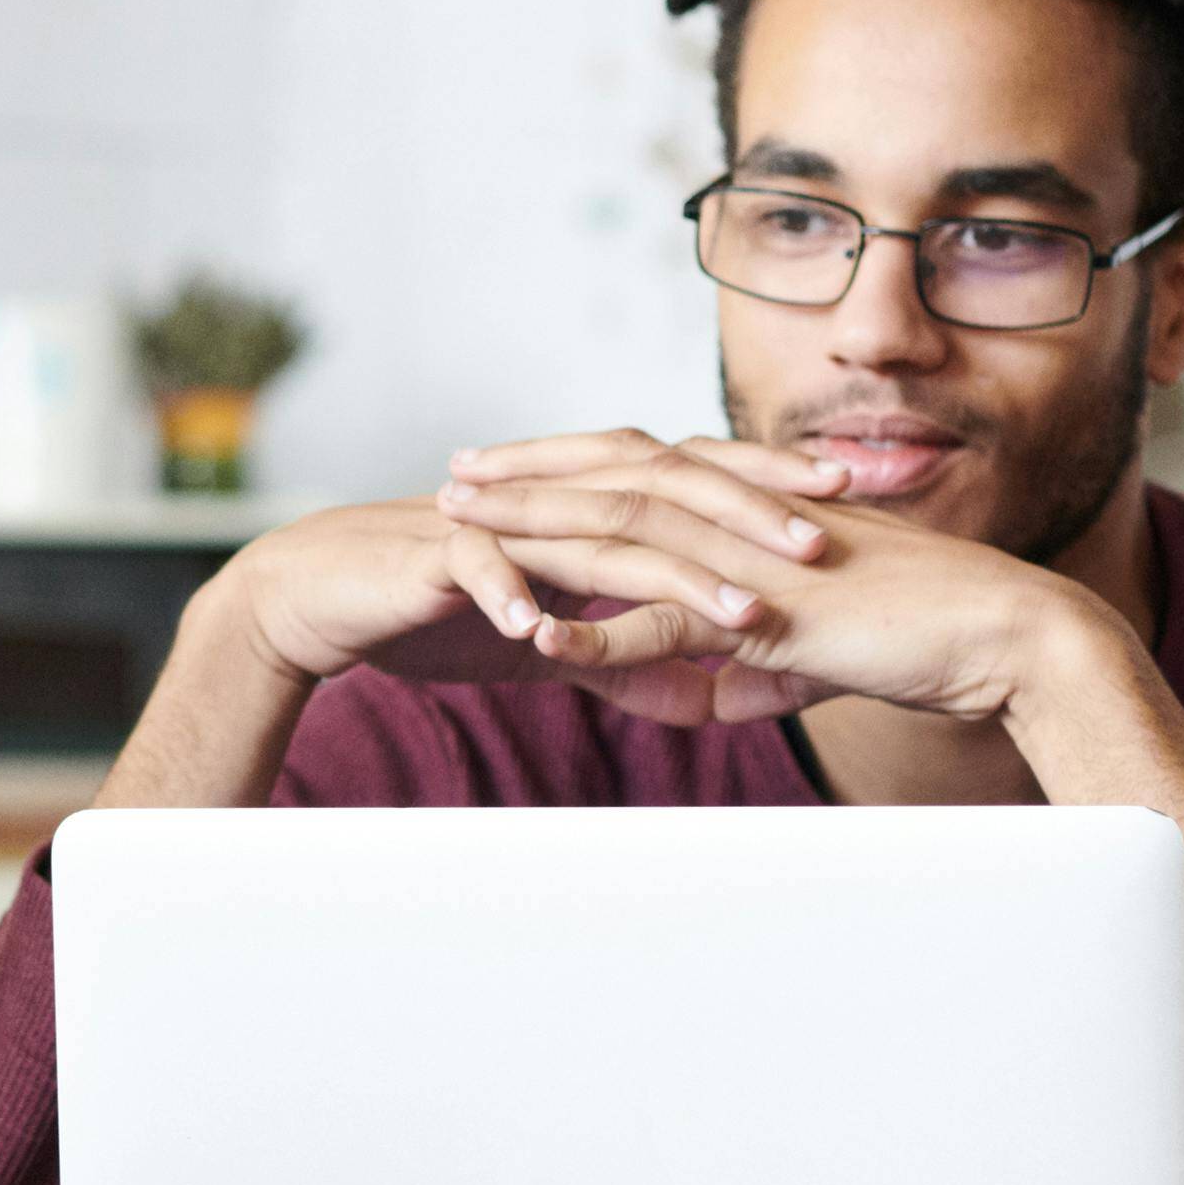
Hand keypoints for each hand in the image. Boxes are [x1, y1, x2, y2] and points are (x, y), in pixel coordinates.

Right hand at [197, 460, 845, 717]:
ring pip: (596, 537)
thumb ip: (627, 663)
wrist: (329, 594)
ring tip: (735, 614)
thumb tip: (703, 700)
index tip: (854, 502)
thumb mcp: (551, 650)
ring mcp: (502, 525)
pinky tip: (550, 636)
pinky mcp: (439, 556)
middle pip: (670, 494)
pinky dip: (517, 600)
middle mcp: (557, 502)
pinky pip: (486, 575)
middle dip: (751, 516)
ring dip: (670, 576)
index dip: (772, 487)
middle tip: (826, 542)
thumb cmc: (439, 612)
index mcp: (590, 508)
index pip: (699, 484)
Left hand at [433, 431, 1100, 727]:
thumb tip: (705, 696)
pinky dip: (602, 637)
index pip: (644, 471)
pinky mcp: (773, 614)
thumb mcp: (813, 657)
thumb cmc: (922, 638)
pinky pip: (671, 625)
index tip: (504, 469)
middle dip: (527, 476)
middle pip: (615, 479)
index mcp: (753, 513)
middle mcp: (745, 519)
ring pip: (625, 533)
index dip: (569, 466)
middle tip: (454, 476)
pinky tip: (540, 643)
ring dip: (536, 531)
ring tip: (463, 530)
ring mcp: (755, 559)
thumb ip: (750, 669)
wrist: (1003, 637)